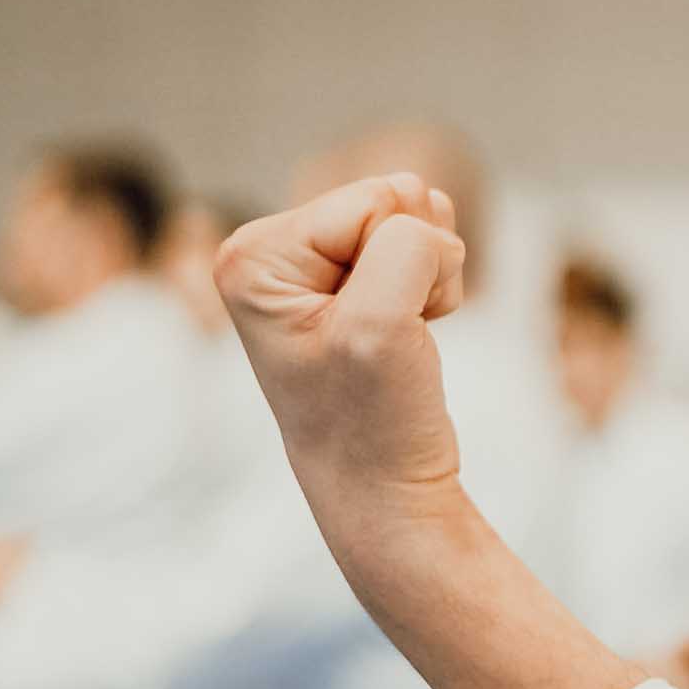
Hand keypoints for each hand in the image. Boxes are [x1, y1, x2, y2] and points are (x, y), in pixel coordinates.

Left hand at [216, 173, 469, 513]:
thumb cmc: (371, 418)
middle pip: (394, 201)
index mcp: (252, 254)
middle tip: (392, 334)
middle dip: (416, 264)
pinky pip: (424, 243)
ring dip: (430, 278)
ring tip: (399, 336)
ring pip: (417, 220)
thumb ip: (406, 242)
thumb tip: (424, 206)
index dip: (397, 265)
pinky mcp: (352, 279)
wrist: (383, 486)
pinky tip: (408, 332)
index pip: (373, 201)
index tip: (371, 332)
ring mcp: (312, 264)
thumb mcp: (381, 324)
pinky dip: (435, 288)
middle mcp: (271, 249)